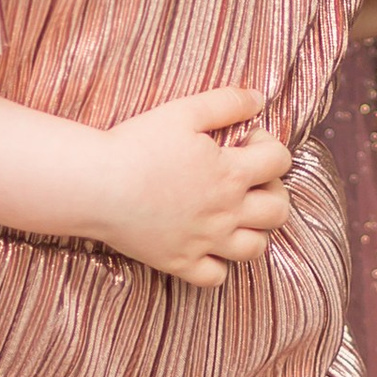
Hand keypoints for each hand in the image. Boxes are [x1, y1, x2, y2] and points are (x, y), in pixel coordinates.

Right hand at [86, 85, 293, 285]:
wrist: (96, 186)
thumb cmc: (137, 145)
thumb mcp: (184, 111)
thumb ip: (227, 102)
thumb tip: (259, 100)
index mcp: (231, 173)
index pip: (279, 162)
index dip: (270, 147)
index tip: (247, 141)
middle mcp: (226, 212)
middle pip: (278, 211)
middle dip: (274, 191)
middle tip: (250, 180)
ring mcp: (204, 242)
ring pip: (255, 248)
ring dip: (254, 230)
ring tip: (235, 214)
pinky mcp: (179, 262)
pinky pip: (216, 277)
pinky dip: (219, 264)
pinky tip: (206, 245)